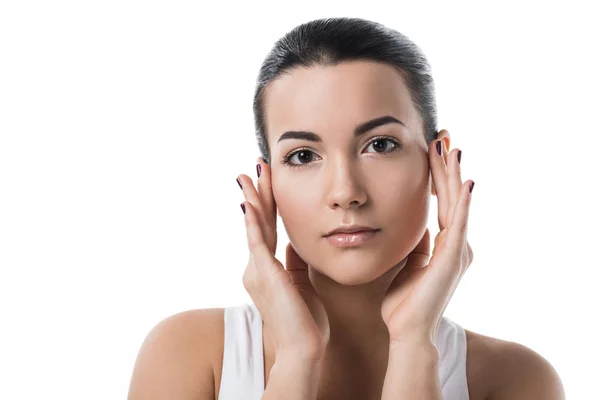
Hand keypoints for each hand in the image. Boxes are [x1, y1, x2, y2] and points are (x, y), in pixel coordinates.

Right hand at [238, 157, 329, 361]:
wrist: (304, 348)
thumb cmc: (305, 321)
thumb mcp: (301, 283)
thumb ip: (295, 262)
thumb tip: (294, 242)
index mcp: (266, 269)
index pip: (267, 228)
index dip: (267, 204)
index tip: (266, 181)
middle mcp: (257, 267)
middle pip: (259, 222)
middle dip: (258, 193)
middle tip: (255, 167)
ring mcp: (257, 271)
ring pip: (255, 227)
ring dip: (254, 199)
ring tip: (251, 175)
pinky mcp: (264, 275)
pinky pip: (257, 243)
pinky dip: (253, 222)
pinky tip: (249, 203)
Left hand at [381, 138, 473, 343]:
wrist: (407, 330)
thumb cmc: (402, 303)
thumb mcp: (407, 265)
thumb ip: (414, 246)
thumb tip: (413, 229)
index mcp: (444, 247)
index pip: (441, 203)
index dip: (438, 177)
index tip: (433, 152)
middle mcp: (456, 245)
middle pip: (451, 197)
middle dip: (447, 168)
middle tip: (444, 139)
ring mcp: (457, 251)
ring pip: (457, 204)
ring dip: (454, 175)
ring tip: (452, 148)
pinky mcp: (454, 258)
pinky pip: (458, 223)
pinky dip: (462, 202)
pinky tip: (466, 181)